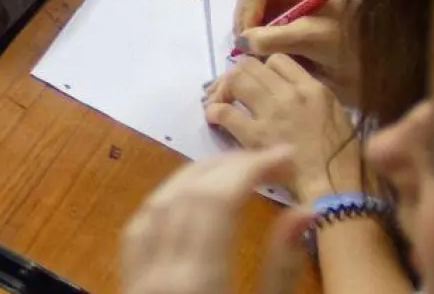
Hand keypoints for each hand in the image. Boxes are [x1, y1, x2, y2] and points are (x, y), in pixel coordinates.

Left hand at [121, 148, 310, 293]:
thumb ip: (282, 268)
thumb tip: (305, 211)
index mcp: (196, 281)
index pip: (217, 201)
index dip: (251, 168)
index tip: (286, 153)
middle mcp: (157, 270)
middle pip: (185, 196)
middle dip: (227, 167)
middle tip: (268, 159)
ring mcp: (135, 275)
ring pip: (156, 205)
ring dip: (194, 178)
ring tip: (234, 169)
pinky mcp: (127, 281)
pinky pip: (138, 228)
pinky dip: (166, 202)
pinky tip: (188, 199)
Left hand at [204, 55, 360, 201]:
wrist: (334, 185)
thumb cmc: (339, 155)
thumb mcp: (334, 114)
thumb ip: (309, 96)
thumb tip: (284, 87)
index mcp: (313, 88)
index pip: (277, 60)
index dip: (263, 68)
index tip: (258, 81)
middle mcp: (290, 94)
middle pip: (250, 65)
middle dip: (237, 74)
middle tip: (232, 90)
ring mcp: (272, 112)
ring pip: (236, 79)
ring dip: (223, 88)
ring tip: (220, 101)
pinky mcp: (255, 134)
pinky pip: (225, 111)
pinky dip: (215, 111)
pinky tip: (214, 118)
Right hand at [232, 0, 351, 88]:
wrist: (382, 57)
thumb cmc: (352, 41)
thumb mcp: (312, 38)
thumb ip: (274, 38)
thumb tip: (241, 42)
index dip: (247, 8)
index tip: (247, 37)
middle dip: (248, 20)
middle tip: (249, 49)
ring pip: (255, 8)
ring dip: (253, 30)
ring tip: (258, 52)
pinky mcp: (291, 12)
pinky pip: (264, 19)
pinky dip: (261, 36)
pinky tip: (266, 51)